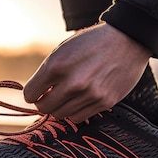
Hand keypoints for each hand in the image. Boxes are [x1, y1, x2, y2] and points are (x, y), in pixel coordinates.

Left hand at [24, 23, 151, 122]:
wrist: (127, 40)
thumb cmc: (90, 43)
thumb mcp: (62, 50)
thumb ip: (47, 72)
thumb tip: (35, 95)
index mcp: (57, 65)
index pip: (30, 94)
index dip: (32, 93)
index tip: (37, 91)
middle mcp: (72, 83)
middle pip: (44, 108)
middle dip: (43, 102)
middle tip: (50, 95)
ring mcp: (90, 94)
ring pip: (60, 115)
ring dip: (60, 107)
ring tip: (67, 95)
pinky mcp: (104, 102)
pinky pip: (78, 117)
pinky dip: (75, 111)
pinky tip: (80, 98)